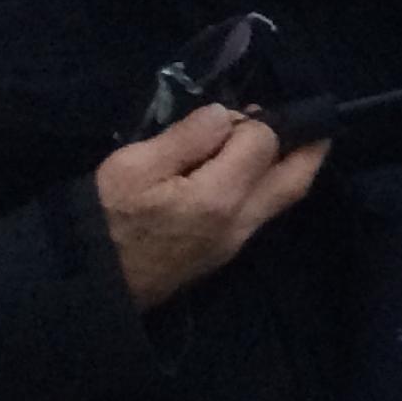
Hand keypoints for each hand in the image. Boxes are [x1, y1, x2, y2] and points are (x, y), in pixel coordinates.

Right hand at [96, 105, 328, 312]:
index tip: (228, 116)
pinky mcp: (226, 253)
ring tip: (283, 140)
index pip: (263, 144)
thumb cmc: (102, 219)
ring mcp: (237, 243)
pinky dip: (269, 186)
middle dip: (310, 147)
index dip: (252, 122)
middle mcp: (241, 221)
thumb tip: (225, 116)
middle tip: (312, 122)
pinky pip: (263, 213)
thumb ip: (185, 139)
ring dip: (291, 167)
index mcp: (219, 197)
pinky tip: (253, 171)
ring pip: (283, 199)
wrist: (88, 284)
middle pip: (295, 179)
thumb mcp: (132, 167)